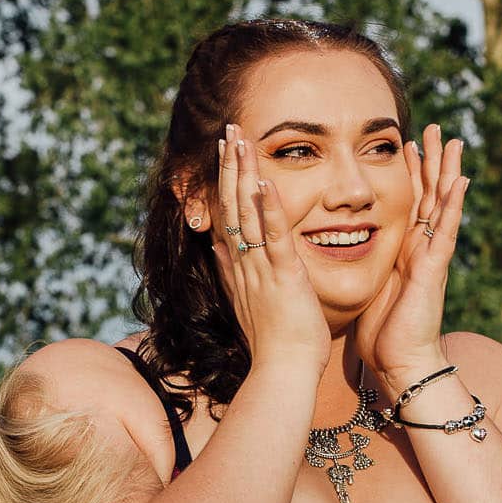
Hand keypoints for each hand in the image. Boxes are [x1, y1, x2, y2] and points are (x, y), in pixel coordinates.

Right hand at [212, 123, 330, 376]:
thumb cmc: (276, 344)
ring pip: (247, 214)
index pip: (227, 216)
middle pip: (231, 205)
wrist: (282, 372)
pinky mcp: (283, 278)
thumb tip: (218, 248)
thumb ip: (233, 273)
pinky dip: (271, 210)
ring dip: (243, 175)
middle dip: (230, 166)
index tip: (224, 154)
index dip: (224, 183)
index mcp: (239, 268)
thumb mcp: (250, 302)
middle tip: (230, 130)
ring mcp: (260, 269)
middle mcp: (243, 264)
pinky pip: (275, 238)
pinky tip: (267, 183)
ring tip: (241, 140)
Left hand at [358, 124, 469, 388]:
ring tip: (453, 141)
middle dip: (431, 162)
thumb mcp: (368, 289)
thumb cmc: (382, 334)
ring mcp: (430, 258)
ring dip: (447, 172)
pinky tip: (462, 182)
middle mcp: (420, 249)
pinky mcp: (433, 271)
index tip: (405, 143)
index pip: (407, 204)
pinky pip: (446, 232)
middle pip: (428, 196)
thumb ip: (364, 267)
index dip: (408, 174)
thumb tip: (342, 251)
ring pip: (442, 206)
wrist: (400, 364)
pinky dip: (455, 206)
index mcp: (402, 252)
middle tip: (434, 128)